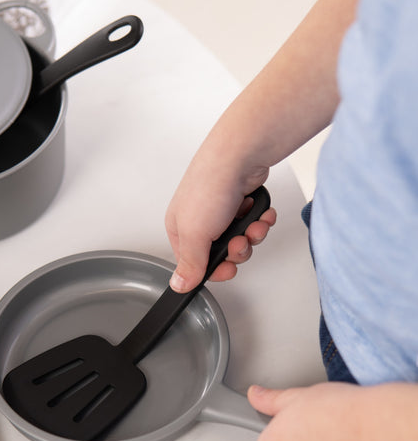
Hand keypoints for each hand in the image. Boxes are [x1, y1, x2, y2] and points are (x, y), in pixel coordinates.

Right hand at [165, 161, 275, 292]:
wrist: (240, 155)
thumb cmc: (210, 187)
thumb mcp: (194, 235)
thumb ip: (189, 264)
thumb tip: (179, 285)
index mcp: (181, 229)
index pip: (196, 263)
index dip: (215, 270)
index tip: (228, 269)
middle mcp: (199, 220)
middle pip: (221, 254)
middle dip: (237, 251)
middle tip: (241, 241)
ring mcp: (221, 210)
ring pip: (240, 239)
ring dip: (252, 235)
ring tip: (254, 224)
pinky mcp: (241, 201)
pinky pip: (253, 222)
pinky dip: (260, 220)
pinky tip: (260, 213)